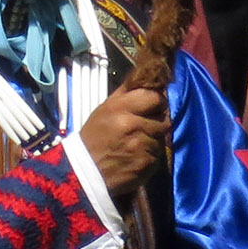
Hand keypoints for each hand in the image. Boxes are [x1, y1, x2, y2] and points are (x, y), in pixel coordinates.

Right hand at [78, 84, 169, 198]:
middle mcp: (133, 125)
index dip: (157, 103)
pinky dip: (150, 158)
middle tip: (144, 129)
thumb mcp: (104, 109)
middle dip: (157, 124)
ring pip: (161, 140)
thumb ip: (125, 93)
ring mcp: (141, 146)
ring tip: (136, 146)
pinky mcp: (146, 164)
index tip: (153, 108)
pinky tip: (135, 158)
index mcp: (121, 108)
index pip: (155, 98)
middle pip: (164, 120)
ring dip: (153, 142)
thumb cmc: (94, 138)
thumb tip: (144, 76)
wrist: (84, 172)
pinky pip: (158, 157)